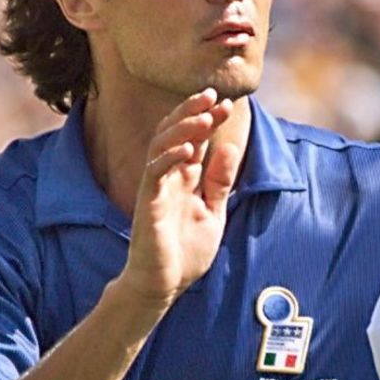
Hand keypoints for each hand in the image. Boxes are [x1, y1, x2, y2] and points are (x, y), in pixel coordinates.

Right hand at [118, 89, 242, 310]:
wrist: (165, 284)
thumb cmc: (186, 252)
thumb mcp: (213, 212)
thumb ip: (220, 182)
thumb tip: (229, 147)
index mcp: (185, 178)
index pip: (195, 139)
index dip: (209, 119)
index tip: (227, 103)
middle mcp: (169, 177)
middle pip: (175, 133)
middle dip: (193, 112)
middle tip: (212, 94)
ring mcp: (156, 188)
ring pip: (163, 146)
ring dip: (183, 128)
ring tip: (204, 116)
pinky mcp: (149, 203)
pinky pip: (155, 173)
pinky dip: (170, 158)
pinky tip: (188, 148)